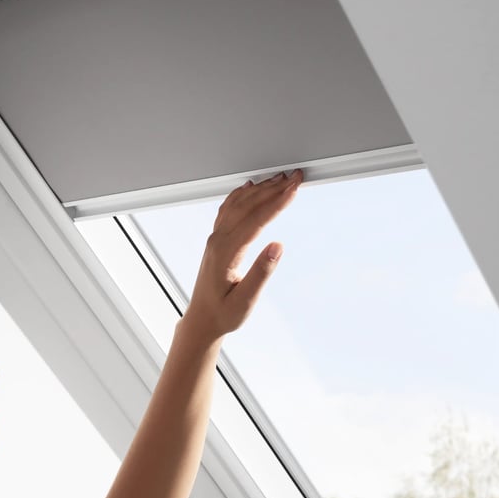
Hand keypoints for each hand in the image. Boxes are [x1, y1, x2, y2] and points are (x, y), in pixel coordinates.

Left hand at [182, 169, 302, 340]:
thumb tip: (277, 247)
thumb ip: (261, 273)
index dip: (277, 202)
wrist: (202, 320)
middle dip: (274, 188)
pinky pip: (228, 210)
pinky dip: (242, 195)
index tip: (295, 189)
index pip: (255, 220)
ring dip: (261, 189)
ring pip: (238, 204)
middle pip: (248, 206)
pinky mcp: (216, 241)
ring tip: (281, 178)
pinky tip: (250, 188)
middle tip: (296, 177)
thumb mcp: (245, 301)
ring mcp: (215, 239)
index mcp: (225, 253)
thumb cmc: (222, 314)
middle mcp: (217, 241)